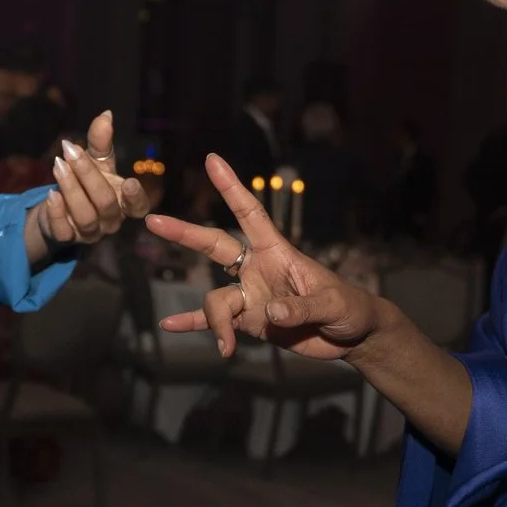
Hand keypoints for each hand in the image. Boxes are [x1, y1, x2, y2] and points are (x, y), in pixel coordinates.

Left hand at [32, 110, 150, 247]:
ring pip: (85, 216)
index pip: (138, 207)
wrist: (57, 207)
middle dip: (88, 176)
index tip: (130, 181)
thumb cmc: (86, 181)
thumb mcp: (95, 161)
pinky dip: (57, 213)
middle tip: (71, 152)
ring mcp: (89, 233)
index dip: (136, 198)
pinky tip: (51, 194)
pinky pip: (63, 232)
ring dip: (71, 189)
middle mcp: (110, 221)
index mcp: (123, 202)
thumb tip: (106, 115)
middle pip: (105, 203)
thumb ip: (101, 142)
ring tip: (58, 165)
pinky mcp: (67, 238)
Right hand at [146, 154, 384, 358]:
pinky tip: (169, 326)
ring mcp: (252, 295)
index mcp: (278, 252)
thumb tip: (271, 313)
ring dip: (216, 322)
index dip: (232, 188)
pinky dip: (195, 325)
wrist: (352, 336)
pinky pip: (217, 322)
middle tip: (154, 221)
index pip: (251, 214)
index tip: (213, 160)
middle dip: (185, 234)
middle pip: (214, 246)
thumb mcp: (334, 305)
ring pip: (216, 300)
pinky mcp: (251, 322)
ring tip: (227, 346)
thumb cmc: (350, 308)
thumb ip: (303, 308)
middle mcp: (258, 269)